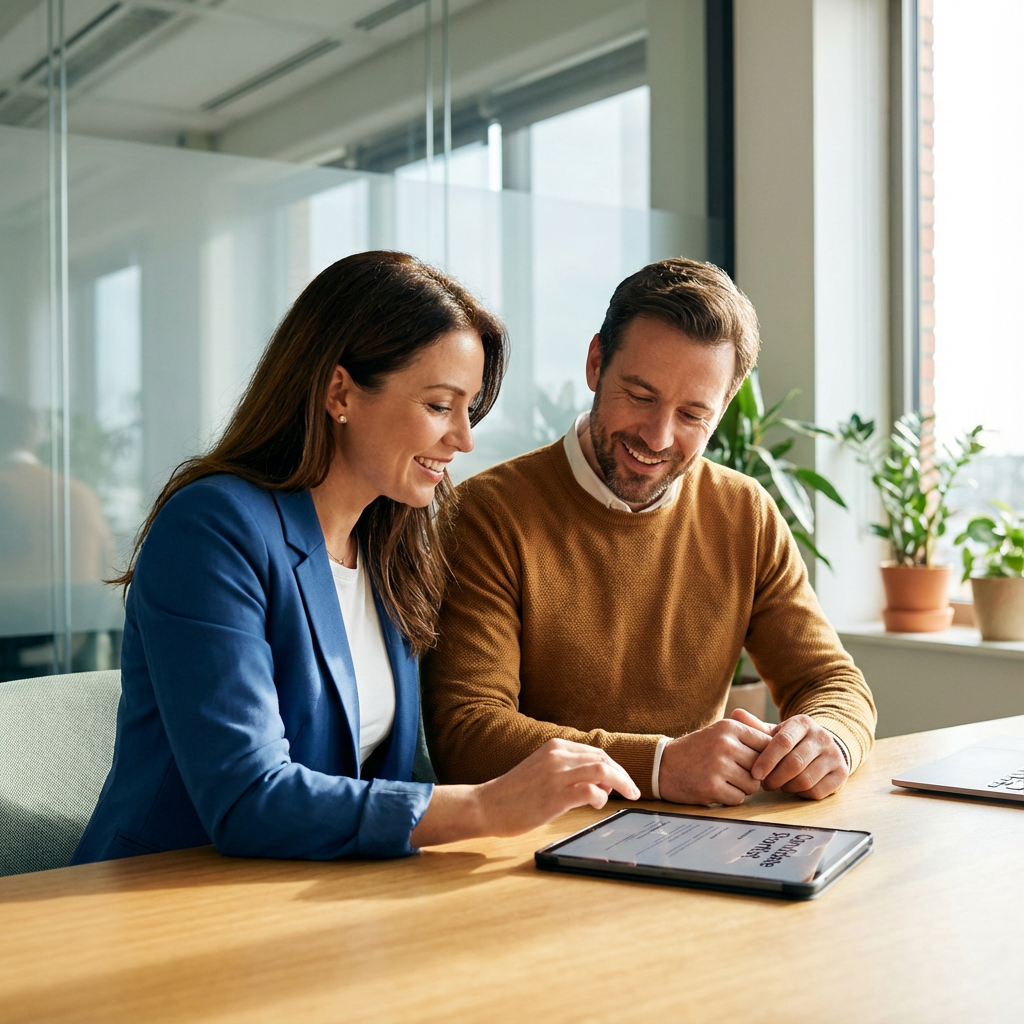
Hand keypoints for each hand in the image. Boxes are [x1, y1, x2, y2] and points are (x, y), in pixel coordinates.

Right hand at [477, 738, 640, 836]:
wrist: (487, 805)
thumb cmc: (514, 793)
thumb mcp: (542, 770)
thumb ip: (568, 770)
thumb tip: (599, 782)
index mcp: (554, 746)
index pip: (596, 752)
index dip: (615, 766)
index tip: (623, 781)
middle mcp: (557, 755)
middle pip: (603, 758)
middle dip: (623, 775)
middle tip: (632, 791)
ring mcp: (556, 774)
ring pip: (602, 770)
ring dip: (621, 782)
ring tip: (628, 795)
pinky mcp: (555, 795)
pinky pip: (591, 791)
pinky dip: (602, 797)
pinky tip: (597, 804)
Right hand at [657, 718, 773, 805]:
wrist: (663, 765)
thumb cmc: (696, 750)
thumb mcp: (719, 732)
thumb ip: (747, 735)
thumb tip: (782, 744)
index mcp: (729, 727)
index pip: (767, 744)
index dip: (766, 757)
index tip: (756, 763)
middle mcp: (725, 744)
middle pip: (762, 766)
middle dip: (755, 774)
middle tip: (738, 774)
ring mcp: (719, 766)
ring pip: (753, 785)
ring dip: (743, 787)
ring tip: (725, 780)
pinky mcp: (712, 787)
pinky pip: (739, 798)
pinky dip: (731, 797)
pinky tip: (717, 789)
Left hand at [736, 709, 848, 799]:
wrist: (825, 746)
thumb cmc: (793, 742)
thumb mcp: (777, 732)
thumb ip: (756, 727)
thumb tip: (735, 713)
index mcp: (803, 723)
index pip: (783, 742)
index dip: (767, 759)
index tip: (754, 773)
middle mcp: (822, 737)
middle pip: (794, 763)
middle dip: (775, 777)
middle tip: (763, 784)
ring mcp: (834, 756)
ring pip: (805, 779)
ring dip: (786, 787)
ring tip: (777, 785)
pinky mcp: (841, 774)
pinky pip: (817, 791)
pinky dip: (801, 794)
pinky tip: (793, 788)